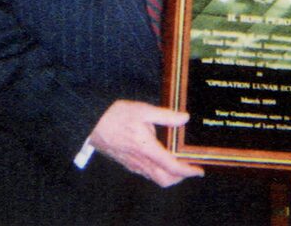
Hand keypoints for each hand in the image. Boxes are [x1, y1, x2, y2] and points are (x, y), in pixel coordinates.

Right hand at [89, 100, 203, 187]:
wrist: (92, 124)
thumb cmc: (117, 116)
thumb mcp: (144, 110)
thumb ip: (166, 116)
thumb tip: (185, 119)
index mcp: (147, 149)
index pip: (171, 167)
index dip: (187, 171)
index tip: (199, 171)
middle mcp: (141, 161)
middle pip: (165, 179)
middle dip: (180, 178)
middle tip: (191, 168)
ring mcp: (133, 164)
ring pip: (155, 178)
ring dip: (169, 176)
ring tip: (180, 164)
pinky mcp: (127, 163)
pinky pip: (146, 174)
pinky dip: (158, 172)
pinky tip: (161, 160)